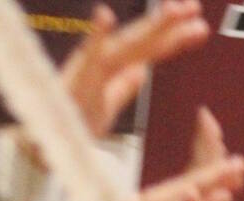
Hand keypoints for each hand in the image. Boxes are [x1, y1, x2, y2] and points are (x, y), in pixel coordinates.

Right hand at [62, 1, 209, 138]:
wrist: (43, 143)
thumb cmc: (71, 122)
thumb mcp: (107, 105)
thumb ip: (124, 85)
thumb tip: (142, 70)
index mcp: (112, 67)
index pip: (150, 50)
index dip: (174, 37)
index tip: (200, 25)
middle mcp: (103, 62)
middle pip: (143, 41)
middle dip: (169, 24)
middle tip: (195, 7)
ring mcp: (90, 69)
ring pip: (126, 45)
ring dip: (151, 26)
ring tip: (174, 10)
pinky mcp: (74, 80)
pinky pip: (86, 56)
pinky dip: (95, 35)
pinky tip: (105, 16)